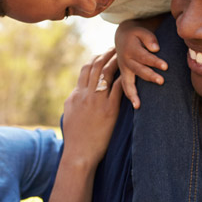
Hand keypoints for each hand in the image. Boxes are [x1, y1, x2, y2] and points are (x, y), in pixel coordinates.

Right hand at [62, 49, 122, 165]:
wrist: (79, 154)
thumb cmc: (75, 138)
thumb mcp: (69, 114)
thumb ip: (74, 100)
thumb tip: (76, 92)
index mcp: (76, 94)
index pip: (85, 69)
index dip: (95, 58)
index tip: (103, 53)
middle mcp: (85, 94)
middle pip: (96, 66)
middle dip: (107, 54)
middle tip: (116, 48)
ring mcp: (97, 101)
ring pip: (106, 73)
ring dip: (116, 61)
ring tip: (125, 55)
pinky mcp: (109, 110)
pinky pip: (118, 88)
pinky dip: (125, 78)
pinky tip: (132, 72)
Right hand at [115, 19, 166, 108]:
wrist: (122, 37)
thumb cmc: (137, 34)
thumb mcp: (141, 31)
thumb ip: (149, 38)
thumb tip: (156, 48)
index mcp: (131, 49)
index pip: (144, 56)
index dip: (154, 61)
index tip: (165, 66)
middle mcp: (125, 60)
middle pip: (138, 70)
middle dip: (149, 76)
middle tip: (161, 81)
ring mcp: (124, 69)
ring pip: (128, 82)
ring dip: (134, 93)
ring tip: (138, 104)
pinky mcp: (124, 75)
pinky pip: (125, 87)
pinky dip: (130, 96)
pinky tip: (136, 106)